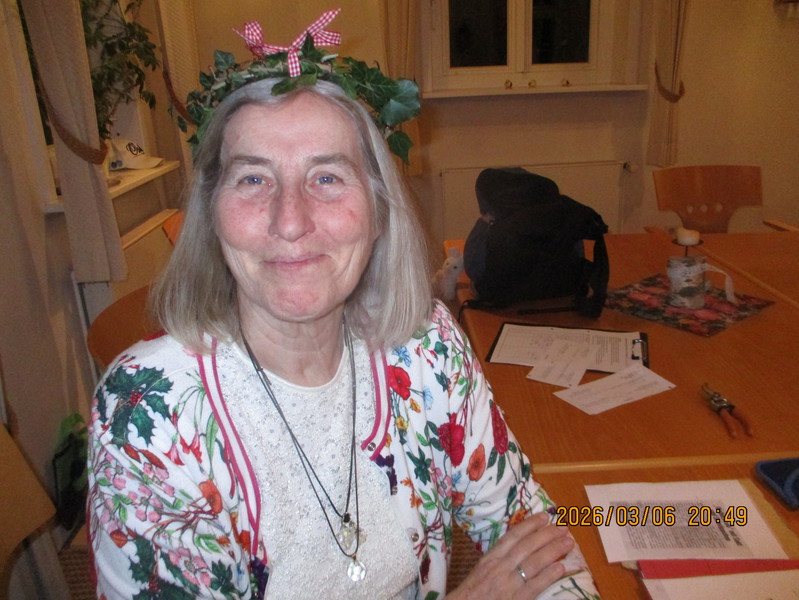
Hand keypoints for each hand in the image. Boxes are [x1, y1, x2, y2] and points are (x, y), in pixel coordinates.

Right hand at [448, 512, 573, 599]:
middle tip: (563, 527)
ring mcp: (508, 583)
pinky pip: (535, 585)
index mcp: (490, 557)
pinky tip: (561, 567)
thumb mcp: (482, 569)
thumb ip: (499, 557)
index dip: (530, 525)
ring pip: (534, 562)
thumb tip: (520, 545)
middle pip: (527, 546)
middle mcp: (500, 567)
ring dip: (553, 550)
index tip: (544, 516)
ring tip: (568, 542)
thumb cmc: (472, 592)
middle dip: (546, 534)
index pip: (513, 536)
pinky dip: (549, 575)